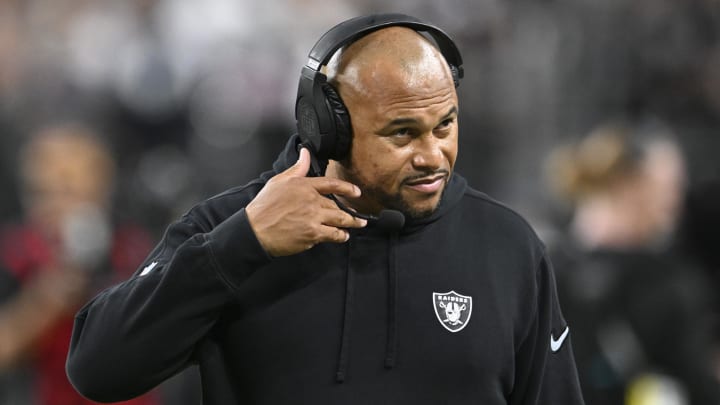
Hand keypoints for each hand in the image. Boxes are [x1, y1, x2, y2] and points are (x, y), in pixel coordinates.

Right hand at [246, 148, 366, 255]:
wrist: (255, 230)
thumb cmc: (264, 207)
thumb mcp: (278, 181)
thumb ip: (297, 168)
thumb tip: (305, 152)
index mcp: (304, 186)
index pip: (331, 184)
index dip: (347, 188)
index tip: (357, 192)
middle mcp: (312, 201)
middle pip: (338, 206)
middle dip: (351, 213)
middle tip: (360, 217)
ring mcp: (314, 218)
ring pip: (340, 220)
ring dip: (350, 224)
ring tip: (356, 225)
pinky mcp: (313, 234)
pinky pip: (333, 235)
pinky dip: (340, 236)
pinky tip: (342, 236)